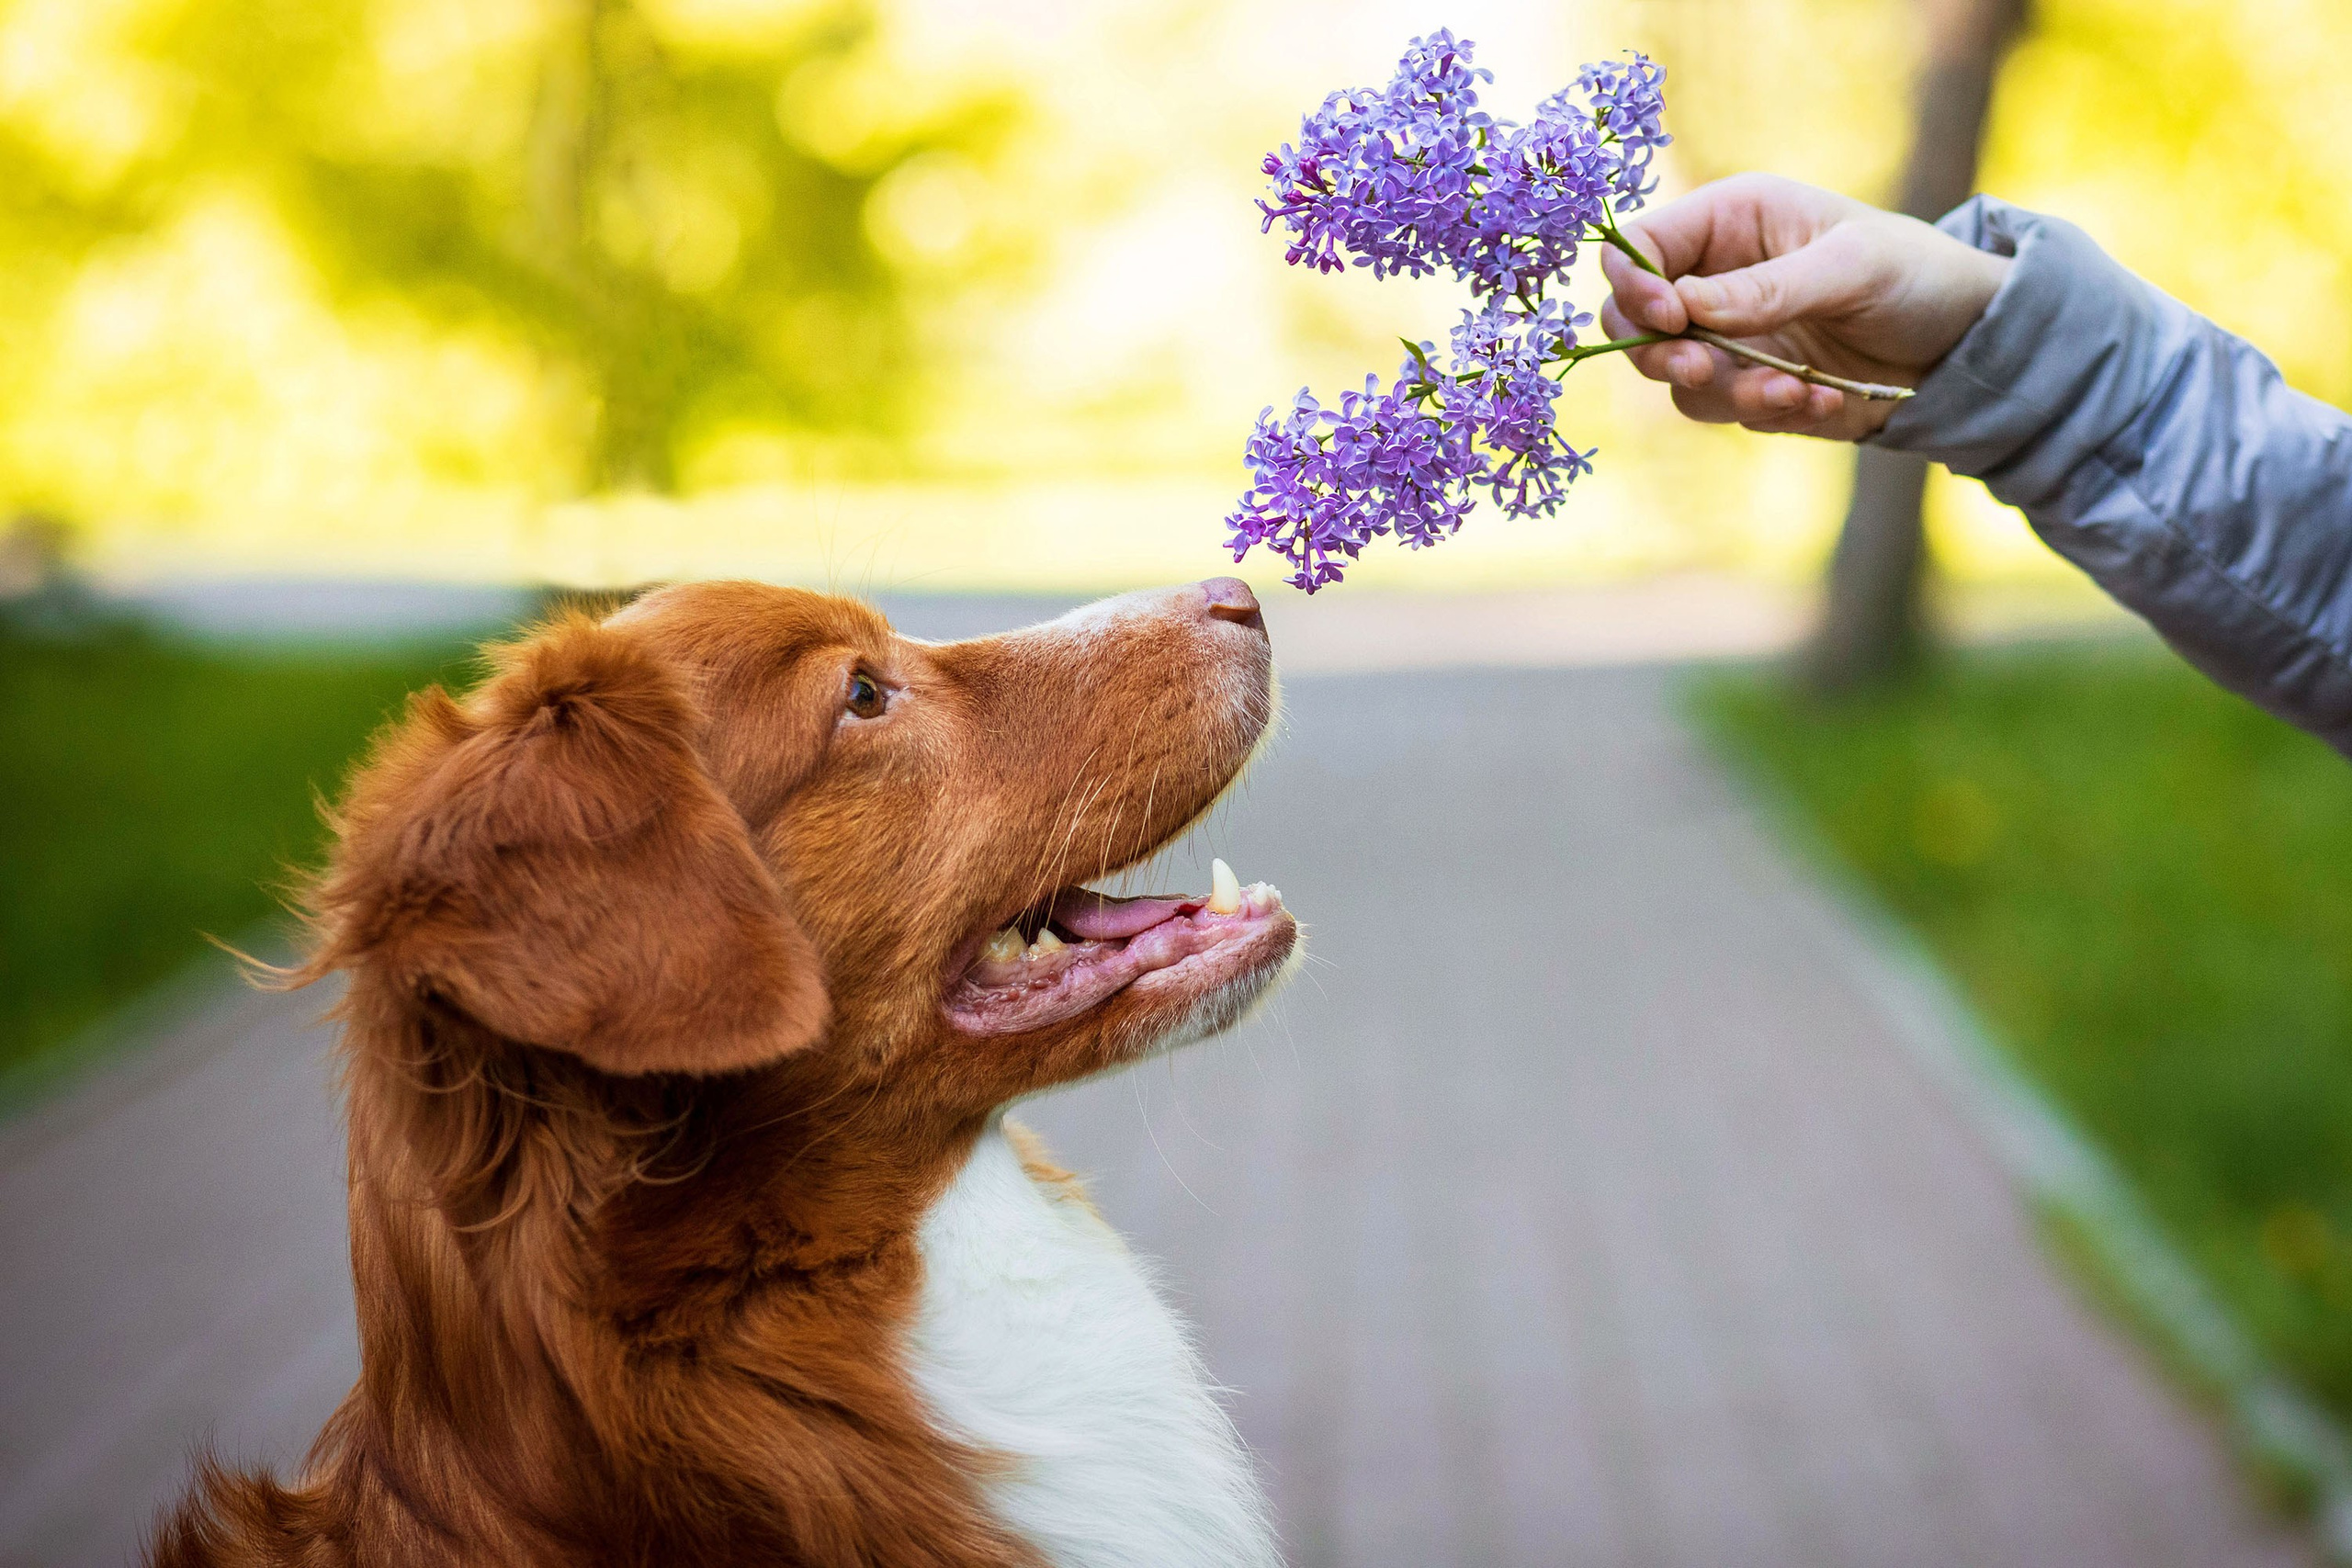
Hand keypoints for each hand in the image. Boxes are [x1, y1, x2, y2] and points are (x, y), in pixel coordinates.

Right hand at [1598, 173, 2011, 439]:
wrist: (1966, 342)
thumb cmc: (1917, 273)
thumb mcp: (1851, 267)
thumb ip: (1766, 289)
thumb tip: (1683, 309)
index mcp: (1731, 221)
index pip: (1641, 248)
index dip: (1634, 284)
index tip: (1667, 318)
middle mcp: (1716, 278)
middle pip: (1634, 322)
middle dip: (1658, 352)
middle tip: (1698, 368)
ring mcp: (1729, 338)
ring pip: (1676, 377)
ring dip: (1727, 391)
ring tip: (1796, 392)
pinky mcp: (1750, 386)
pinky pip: (1726, 410)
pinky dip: (1768, 412)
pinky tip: (1821, 402)